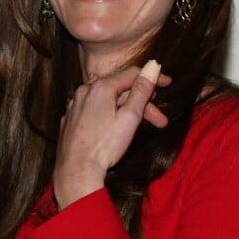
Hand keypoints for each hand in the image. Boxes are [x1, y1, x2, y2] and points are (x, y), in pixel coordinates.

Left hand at [53, 61, 169, 209]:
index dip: (152, 77)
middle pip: (119, 89)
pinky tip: (116, 124)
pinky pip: (93, 108)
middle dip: (142, 101)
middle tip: (159, 118)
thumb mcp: (130, 117)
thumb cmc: (105, 146)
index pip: (131, 73)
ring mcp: (74, 105)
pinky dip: (108, 113)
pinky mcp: (70, 119)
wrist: (76, 171)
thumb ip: (141, 91)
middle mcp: (84, 90)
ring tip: (142, 124)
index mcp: (100, 87)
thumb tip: (152, 67)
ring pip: (106, 99)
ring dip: (126, 109)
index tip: (168, 84)